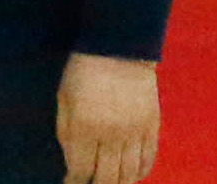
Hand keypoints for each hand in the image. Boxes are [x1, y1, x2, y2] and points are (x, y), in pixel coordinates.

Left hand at [57, 52, 158, 183]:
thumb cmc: (84, 71)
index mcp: (84, 127)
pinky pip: (148, 160)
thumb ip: (66, 135)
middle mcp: (111, 134)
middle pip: (107, 180)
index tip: (71, 182)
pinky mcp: (151, 125)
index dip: (74, 182)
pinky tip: (131, 174)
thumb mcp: (64, 100)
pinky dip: (140, 173)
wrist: (119, 45)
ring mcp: (134, 131)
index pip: (81, 172)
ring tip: (110, 182)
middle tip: (91, 183)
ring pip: (129, 175)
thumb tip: (73, 165)